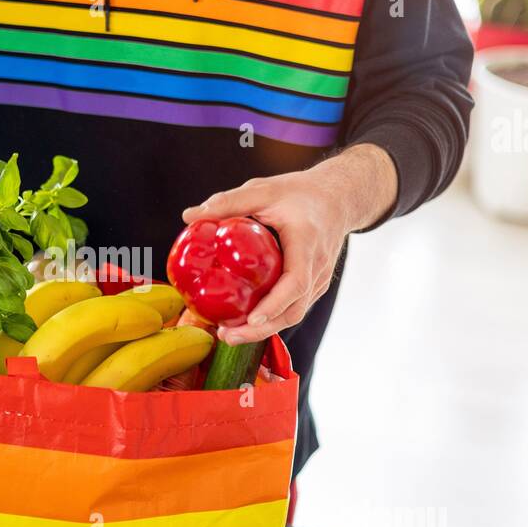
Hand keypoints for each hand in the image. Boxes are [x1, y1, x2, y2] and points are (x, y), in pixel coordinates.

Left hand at [181, 144, 397, 344]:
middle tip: (228, 336)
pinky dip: (271, 319)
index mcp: (307, 243)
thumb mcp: (264, 190)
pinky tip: (244, 323)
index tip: (252, 318)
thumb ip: (228, 202)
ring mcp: (318, 280)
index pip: (296, 282)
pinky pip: (293, 308)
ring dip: (264, 330)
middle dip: (262, 329)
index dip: (274, 304)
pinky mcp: (313, 286)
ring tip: (229, 335)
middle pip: (294, 309)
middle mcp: (317, 267)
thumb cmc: (301, 193)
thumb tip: (188, 216)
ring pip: (294, 314)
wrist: (338, 198)